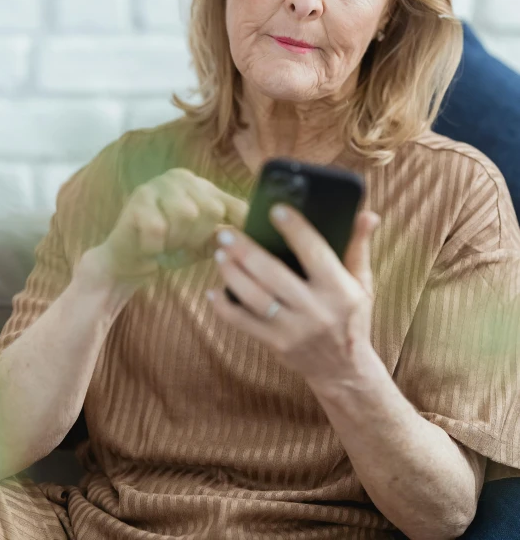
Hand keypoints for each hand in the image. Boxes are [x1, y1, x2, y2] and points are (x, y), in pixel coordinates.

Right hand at [84, 168, 248, 294]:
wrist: (128, 259)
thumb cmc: (168, 247)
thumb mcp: (203, 241)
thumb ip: (225, 234)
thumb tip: (253, 235)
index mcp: (202, 186)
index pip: (233, 204)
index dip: (242, 223)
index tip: (245, 242)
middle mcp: (182, 178)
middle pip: (210, 209)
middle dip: (197, 237)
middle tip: (180, 245)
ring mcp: (158, 185)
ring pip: (185, 215)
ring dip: (176, 240)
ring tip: (166, 244)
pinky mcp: (138, 199)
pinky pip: (159, 228)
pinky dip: (156, 245)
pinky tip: (150, 246)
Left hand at [207, 204, 380, 393]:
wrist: (345, 371)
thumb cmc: (352, 317)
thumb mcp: (362, 283)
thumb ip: (359, 247)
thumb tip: (367, 214)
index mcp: (340, 289)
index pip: (315, 252)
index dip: (295, 230)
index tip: (275, 210)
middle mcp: (316, 309)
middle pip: (273, 274)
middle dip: (246, 251)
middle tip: (226, 231)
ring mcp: (294, 329)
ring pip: (255, 298)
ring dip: (232, 274)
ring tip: (219, 254)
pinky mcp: (276, 344)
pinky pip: (243, 324)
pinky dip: (224, 307)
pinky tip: (213, 291)